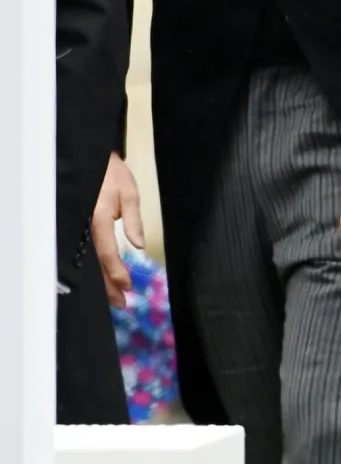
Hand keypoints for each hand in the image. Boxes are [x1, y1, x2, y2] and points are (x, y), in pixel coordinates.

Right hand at [93, 152, 144, 307]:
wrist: (92, 160)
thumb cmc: (112, 174)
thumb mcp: (129, 193)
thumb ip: (133, 221)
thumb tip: (138, 246)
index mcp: (99, 218)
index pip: (107, 252)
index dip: (117, 272)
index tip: (128, 287)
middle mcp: (86, 227)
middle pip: (96, 263)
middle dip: (108, 285)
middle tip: (121, 303)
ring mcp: (81, 229)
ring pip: (89, 261)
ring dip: (102, 280)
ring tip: (114, 298)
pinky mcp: (80, 229)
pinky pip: (87, 253)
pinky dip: (96, 268)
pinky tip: (103, 280)